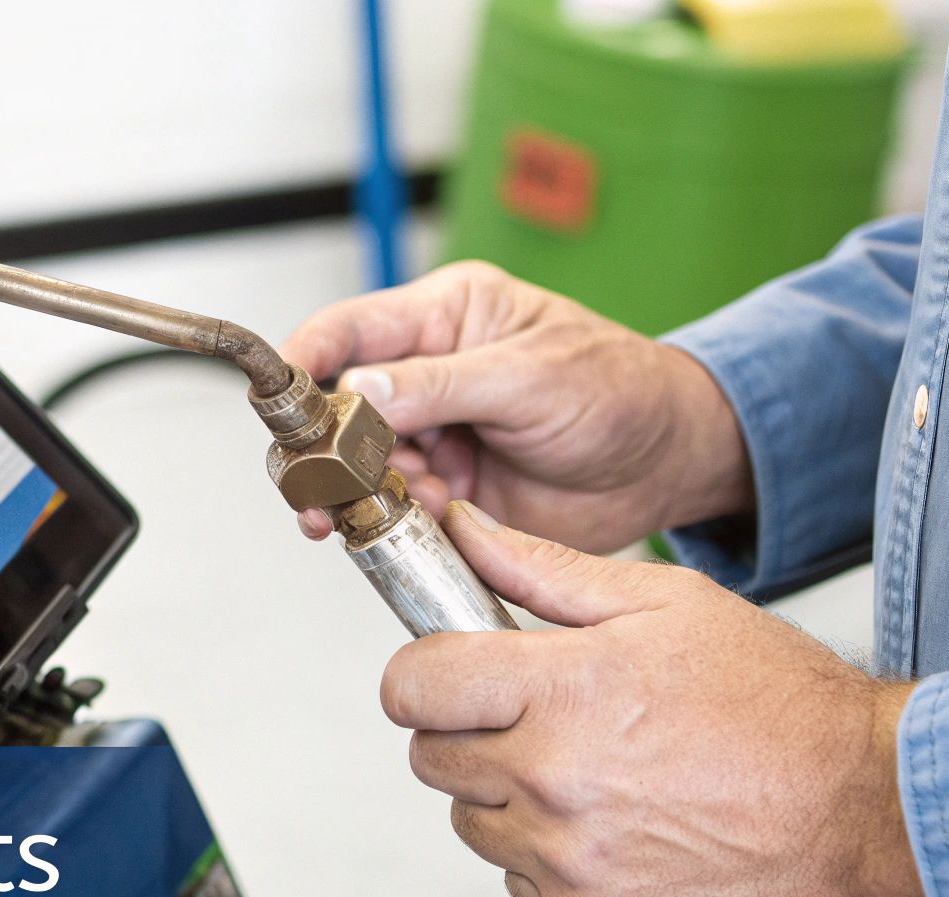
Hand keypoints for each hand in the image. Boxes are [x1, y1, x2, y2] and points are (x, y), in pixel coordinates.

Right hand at [279, 261, 750, 553]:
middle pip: (336, 405)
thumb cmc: (621, 390)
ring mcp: (432, 436)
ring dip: (355, 491)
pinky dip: (383, 523)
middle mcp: (426, 375)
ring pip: (355, 465)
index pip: (348, 329)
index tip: (279, 398)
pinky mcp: (443, 491)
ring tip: (368, 510)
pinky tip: (398, 526)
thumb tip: (361, 388)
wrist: (668, 464)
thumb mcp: (530, 376)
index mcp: (445, 317)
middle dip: (319, 445)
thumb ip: (439, 384)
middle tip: (313, 481)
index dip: (304, 361)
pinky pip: (389, 509)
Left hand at [382, 500, 934, 896]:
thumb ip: (541, 569)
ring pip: (469, 819)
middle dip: (468, 728)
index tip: (451, 672)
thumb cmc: (773, 701)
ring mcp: (565, 854)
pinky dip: (545, 854)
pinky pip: (514, 880)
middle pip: (430, 754)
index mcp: (560, 689)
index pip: (411, 686)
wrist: (858, 805)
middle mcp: (552, 776)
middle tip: (539, 715)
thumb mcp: (660, 602)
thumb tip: (464, 531)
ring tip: (589, 769)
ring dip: (505, 794)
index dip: (423, 673)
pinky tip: (609, 821)